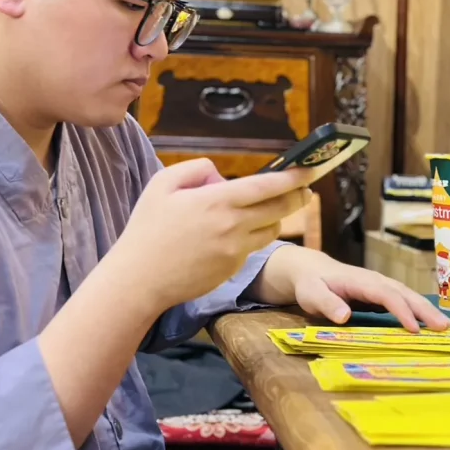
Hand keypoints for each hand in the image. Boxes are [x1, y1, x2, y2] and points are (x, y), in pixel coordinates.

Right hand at [111, 159, 312, 310]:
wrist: (139, 279)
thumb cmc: (146, 229)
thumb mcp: (162, 184)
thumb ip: (197, 170)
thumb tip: (221, 176)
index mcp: (218, 201)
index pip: (268, 185)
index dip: (294, 177)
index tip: (311, 169)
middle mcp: (233, 226)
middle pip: (281, 208)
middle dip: (298, 196)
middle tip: (306, 188)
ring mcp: (235, 251)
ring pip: (272, 230)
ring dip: (275, 218)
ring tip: (268, 209)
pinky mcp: (232, 270)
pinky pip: (253, 248)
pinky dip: (253, 237)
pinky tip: (239, 233)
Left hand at [251, 246, 449, 332]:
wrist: (311, 270)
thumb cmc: (311, 284)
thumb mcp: (312, 295)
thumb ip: (327, 304)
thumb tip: (345, 316)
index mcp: (360, 281)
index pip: (385, 294)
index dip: (401, 310)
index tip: (414, 329)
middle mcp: (375, 281)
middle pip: (404, 293)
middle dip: (424, 309)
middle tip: (445, 327)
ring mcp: (380, 286)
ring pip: (407, 295)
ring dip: (426, 309)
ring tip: (445, 326)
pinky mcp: (380, 294)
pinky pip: (403, 301)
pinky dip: (418, 311)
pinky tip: (429, 324)